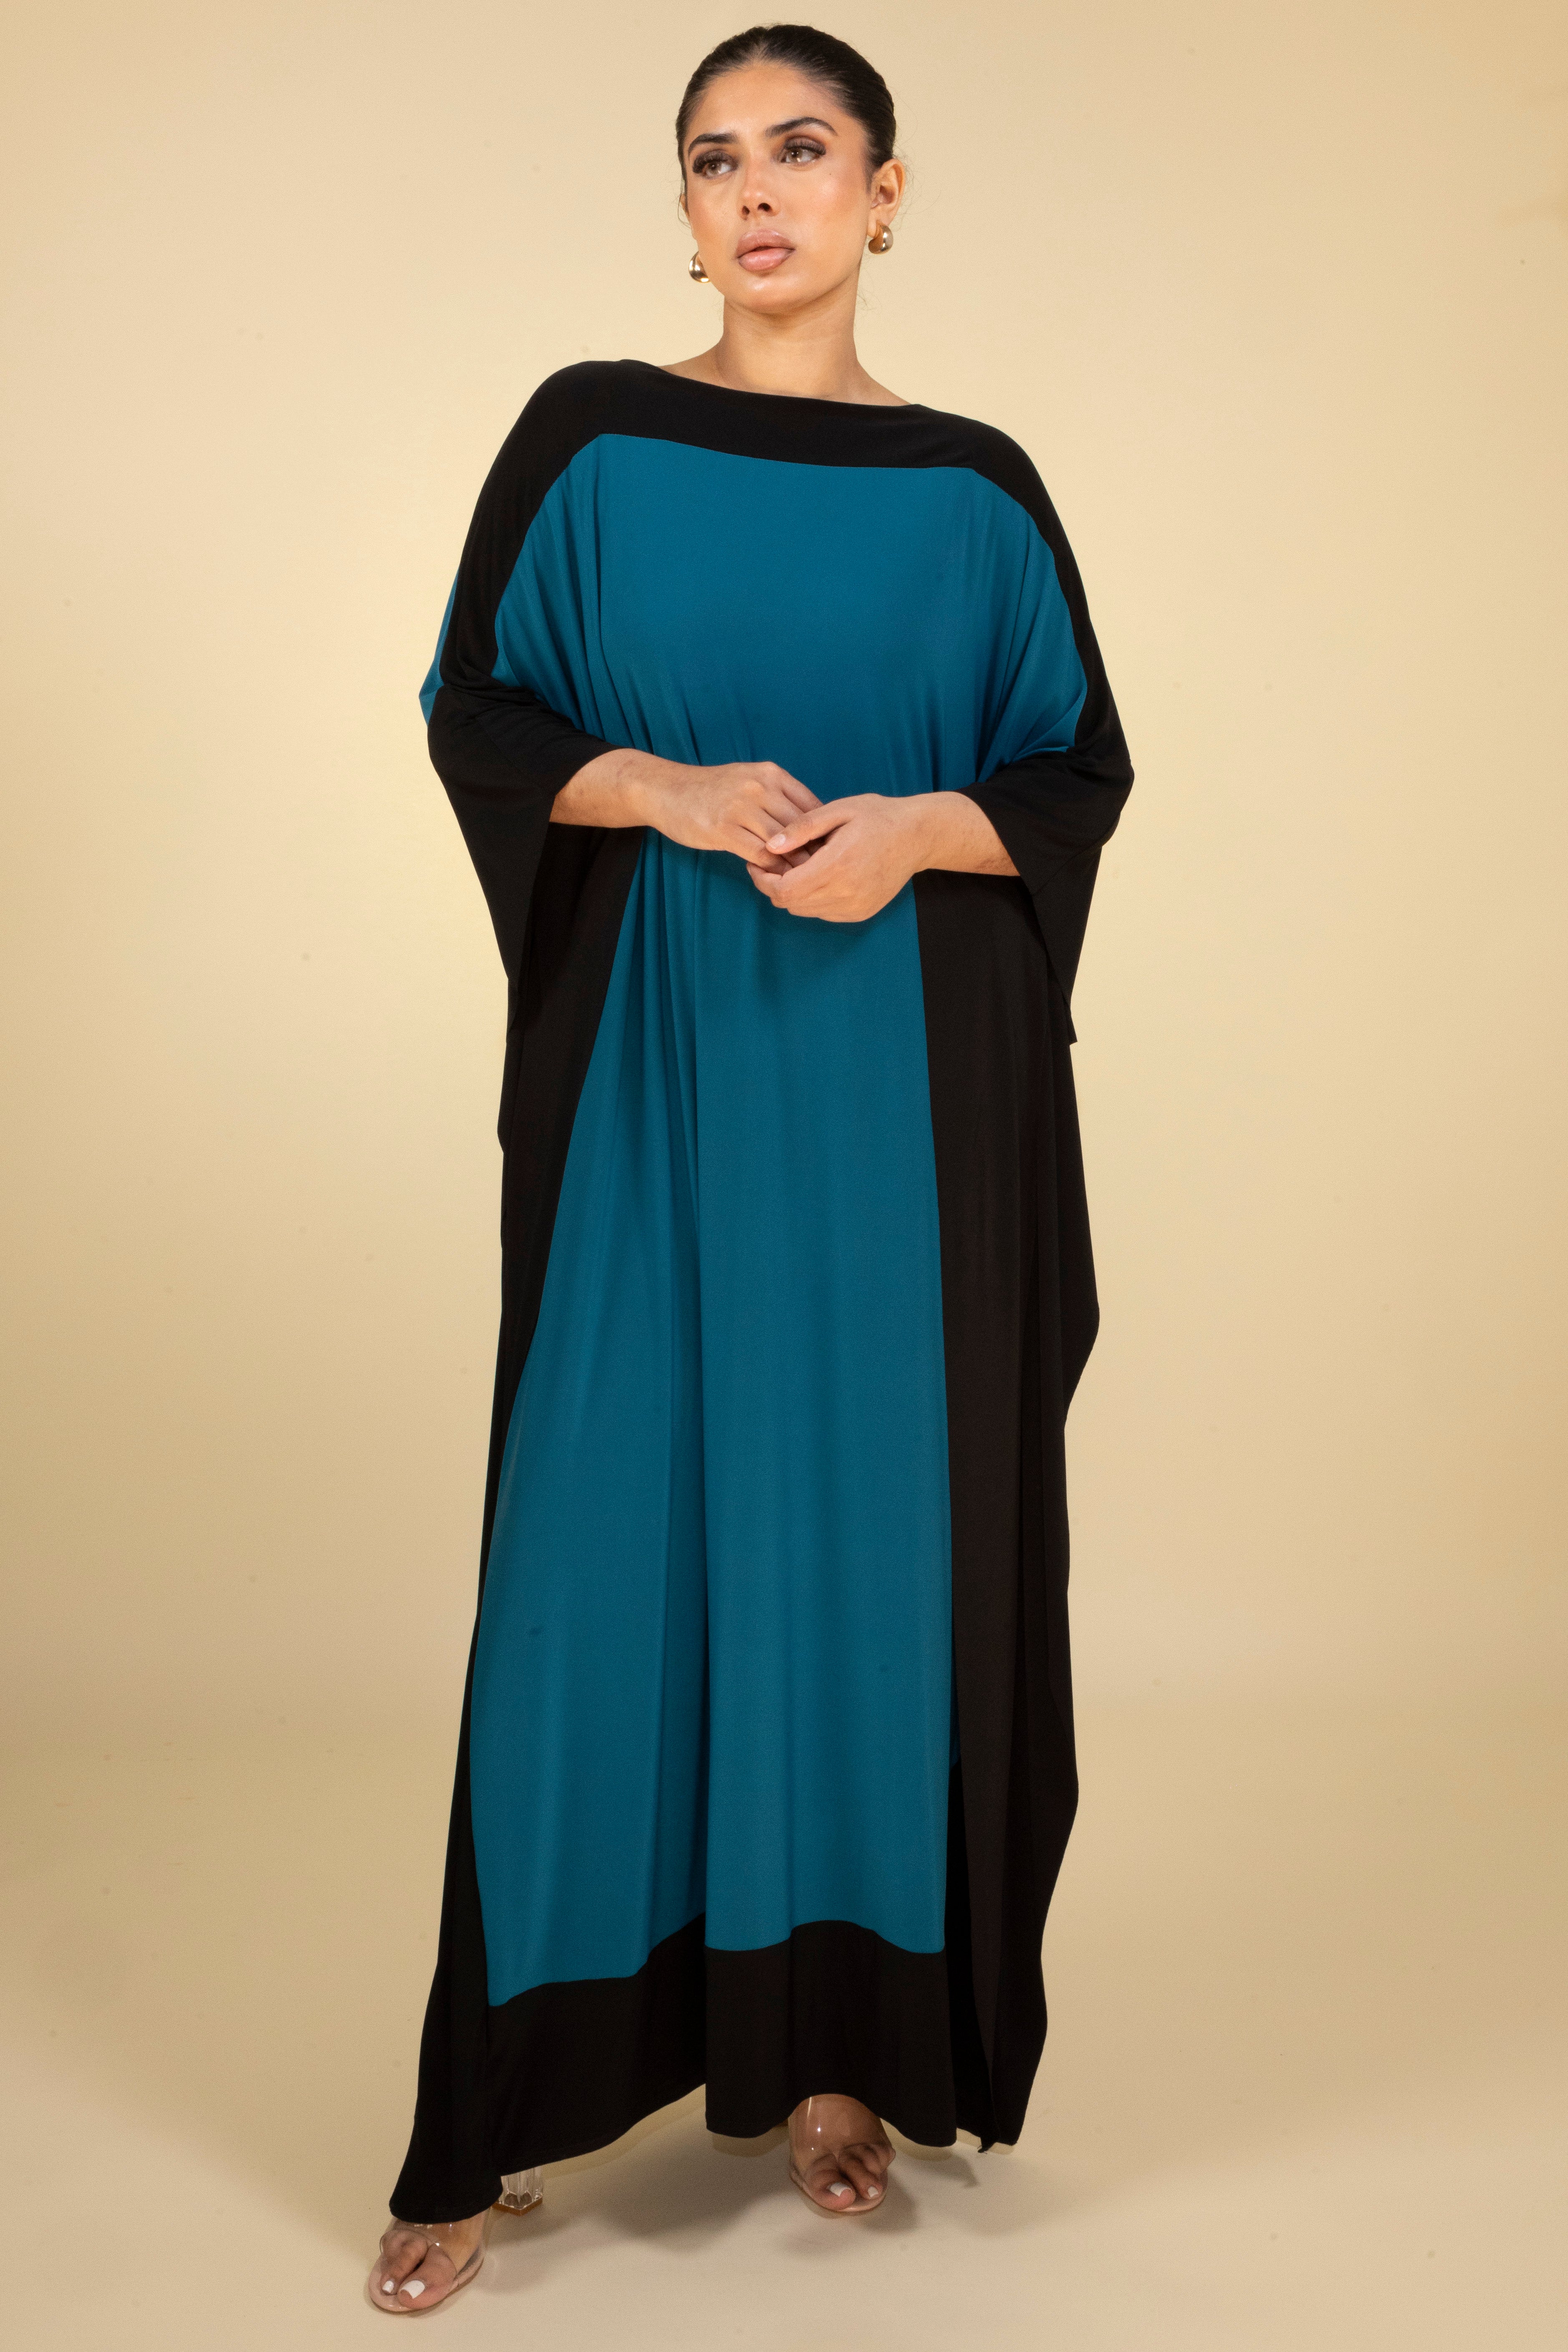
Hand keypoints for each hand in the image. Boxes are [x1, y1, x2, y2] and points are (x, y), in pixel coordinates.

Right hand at [640, 758, 820, 871]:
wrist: (666, 789)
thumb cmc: (712, 790)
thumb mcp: (749, 780)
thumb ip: (778, 797)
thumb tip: (812, 824)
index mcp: (771, 774)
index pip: (811, 805)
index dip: (823, 832)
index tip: (828, 851)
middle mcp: (759, 787)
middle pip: (800, 825)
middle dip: (812, 851)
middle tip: (823, 872)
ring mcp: (740, 807)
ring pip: (782, 842)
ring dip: (794, 864)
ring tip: (802, 879)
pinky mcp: (723, 828)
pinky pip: (759, 854)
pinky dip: (770, 868)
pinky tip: (772, 875)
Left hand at [747, 795, 933, 922]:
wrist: (917, 836)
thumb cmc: (877, 817)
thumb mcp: (838, 810)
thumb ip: (802, 828)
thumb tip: (770, 845)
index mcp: (837, 865)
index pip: (784, 889)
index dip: (762, 880)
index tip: (757, 863)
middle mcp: (846, 892)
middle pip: (790, 903)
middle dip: (773, 886)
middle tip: (772, 864)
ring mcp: (855, 907)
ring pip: (804, 911)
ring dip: (793, 893)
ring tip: (797, 867)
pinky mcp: (861, 913)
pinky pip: (823, 913)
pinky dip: (812, 899)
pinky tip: (819, 876)